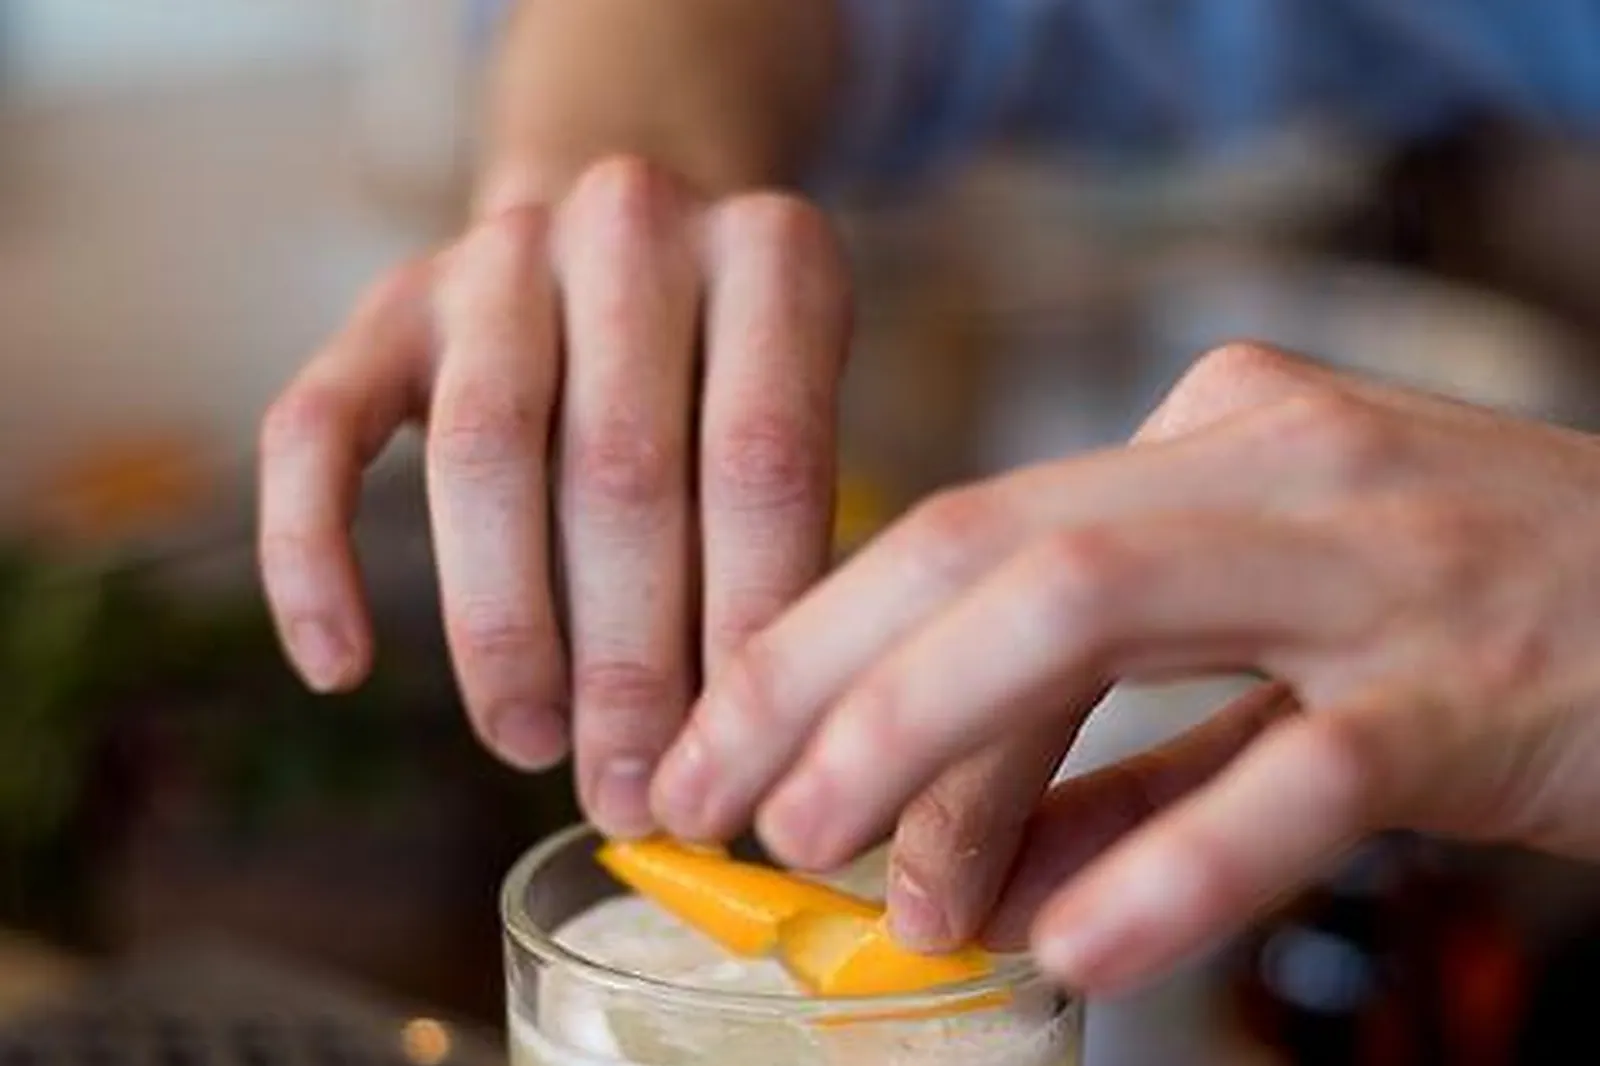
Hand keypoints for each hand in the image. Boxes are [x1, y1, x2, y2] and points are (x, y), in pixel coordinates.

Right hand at [258, 156, 849, 836]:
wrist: (626, 244)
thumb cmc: (727, 377)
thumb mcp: (794, 421)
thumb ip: (777, 549)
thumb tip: (733, 750)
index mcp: (769, 258)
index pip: (762, 463)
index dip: (742, 628)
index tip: (728, 758)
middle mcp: (632, 226)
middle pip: (621, 465)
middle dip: (625, 655)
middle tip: (625, 785)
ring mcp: (499, 254)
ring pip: (481, 452)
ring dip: (503, 625)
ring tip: (527, 743)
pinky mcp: (387, 305)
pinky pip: (315, 431)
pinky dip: (314, 556)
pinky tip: (338, 668)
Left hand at [649, 342, 1599, 993]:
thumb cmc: (1490, 634)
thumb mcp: (1287, 653)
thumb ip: (1138, 757)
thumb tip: (985, 870)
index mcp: (1212, 436)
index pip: (969, 529)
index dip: (821, 641)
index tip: (723, 746)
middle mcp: (1270, 462)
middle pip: (986, 546)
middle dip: (823, 678)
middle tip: (720, 803)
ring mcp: (1370, 561)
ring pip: (1091, 609)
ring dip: (938, 746)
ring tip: (851, 872)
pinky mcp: (1469, 685)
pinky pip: (1293, 770)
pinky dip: (1169, 861)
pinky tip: (1074, 947)